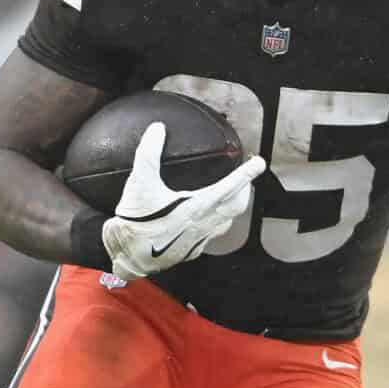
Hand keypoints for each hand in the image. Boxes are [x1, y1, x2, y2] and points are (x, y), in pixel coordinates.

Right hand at [100, 122, 264, 278]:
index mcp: (198, 206)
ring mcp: (200, 239)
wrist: (129, 258)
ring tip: (231, 196)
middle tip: (245, 178)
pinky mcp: (191, 250)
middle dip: (244, 190)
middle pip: (237, 206)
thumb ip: (149, 153)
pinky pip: (212, 235)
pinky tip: (206, 219)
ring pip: (227, 222)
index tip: (260, 162)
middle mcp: (205, 223)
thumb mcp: (139, 182)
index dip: (248, 173)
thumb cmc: (137, 222)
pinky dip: (216, 222)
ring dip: (233, 208)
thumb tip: (157, 129)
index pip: (232, 186)